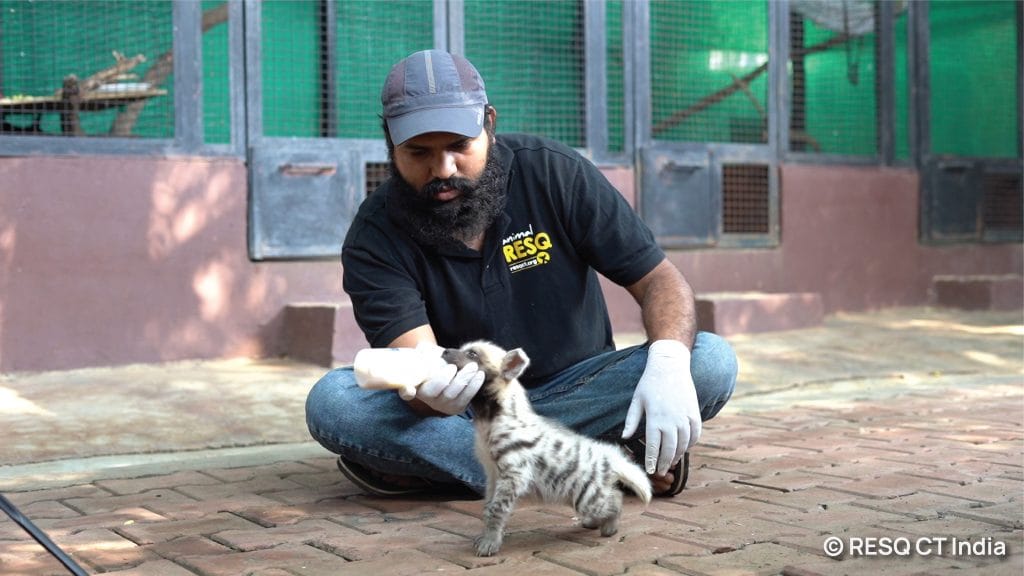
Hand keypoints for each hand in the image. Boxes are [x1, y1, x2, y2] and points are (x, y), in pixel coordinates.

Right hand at [398, 344, 484, 415]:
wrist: (450, 369)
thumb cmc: (435, 360)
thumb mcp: (427, 353)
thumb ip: (424, 351)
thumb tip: (424, 349)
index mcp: (415, 385)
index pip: (406, 392)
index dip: (406, 391)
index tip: (410, 389)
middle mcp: (427, 398)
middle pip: (435, 391)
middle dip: (445, 379)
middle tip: (453, 366)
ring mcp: (443, 404)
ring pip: (452, 395)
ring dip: (463, 380)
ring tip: (472, 367)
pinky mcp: (458, 406)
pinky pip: (466, 398)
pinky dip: (474, 386)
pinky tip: (480, 375)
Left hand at [621, 339, 701, 475]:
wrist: (670, 365)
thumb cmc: (649, 383)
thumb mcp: (637, 401)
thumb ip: (631, 420)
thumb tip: (624, 438)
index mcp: (655, 419)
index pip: (654, 447)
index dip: (652, 461)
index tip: (650, 470)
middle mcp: (671, 421)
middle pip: (669, 450)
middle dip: (665, 463)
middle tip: (661, 472)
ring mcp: (684, 417)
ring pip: (684, 444)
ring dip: (678, 455)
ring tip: (671, 462)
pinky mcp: (694, 412)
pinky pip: (695, 434)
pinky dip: (691, 443)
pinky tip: (685, 448)